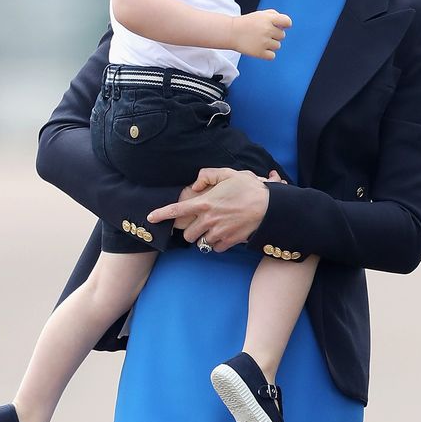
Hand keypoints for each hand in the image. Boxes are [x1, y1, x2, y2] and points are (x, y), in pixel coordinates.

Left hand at [148, 168, 280, 250]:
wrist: (269, 206)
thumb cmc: (249, 188)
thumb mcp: (228, 173)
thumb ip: (208, 176)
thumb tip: (195, 185)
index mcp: (204, 202)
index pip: (176, 210)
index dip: (161, 214)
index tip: (151, 217)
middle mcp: (208, 220)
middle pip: (188, 234)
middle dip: (192, 230)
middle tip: (201, 223)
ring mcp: (218, 232)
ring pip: (201, 242)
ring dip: (204, 237)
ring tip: (215, 229)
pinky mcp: (228, 242)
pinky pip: (215, 248)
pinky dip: (217, 243)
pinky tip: (225, 234)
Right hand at [230, 9, 291, 59]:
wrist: (231, 32)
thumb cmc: (248, 23)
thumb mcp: (260, 14)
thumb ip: (275, 16)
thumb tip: (286, 25)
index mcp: (269, 19)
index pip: (287, 22)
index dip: (286, 25)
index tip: (280, 26)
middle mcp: (267, 30)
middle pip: (282, 36)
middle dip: (274, 35)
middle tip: (262, 33)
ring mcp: (264, 42)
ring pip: (277, 46)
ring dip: (271, 45)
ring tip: (259, 41)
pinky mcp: (260, 52)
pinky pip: (272, 56)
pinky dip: (267, 54)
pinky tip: (259, 48)